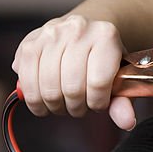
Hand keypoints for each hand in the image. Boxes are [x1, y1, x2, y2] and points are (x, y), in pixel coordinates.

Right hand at [12, 14, 135, 129]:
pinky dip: (34, 99)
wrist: (87, 31)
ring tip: (64, 105)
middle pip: (72, 87)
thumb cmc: (105, 59)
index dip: (97, 102)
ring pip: (48, 87)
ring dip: (55, 106)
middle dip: (76, 107)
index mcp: (106, 35)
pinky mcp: (30, 42)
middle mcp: (78, 29)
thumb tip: (126, 122)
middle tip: (80, 108)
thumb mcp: (121, 77)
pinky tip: (43, 103)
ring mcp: (51, 33)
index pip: (98, 82)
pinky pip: (26, 80)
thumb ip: (124, 100)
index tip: (98, 105)